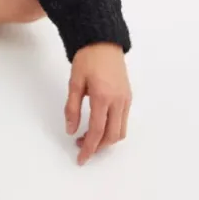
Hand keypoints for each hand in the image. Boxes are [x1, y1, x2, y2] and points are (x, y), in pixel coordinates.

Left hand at [64, 42, 131, 165]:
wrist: (103, 41)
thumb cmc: (87, 58)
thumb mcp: (74, 82)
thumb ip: (72, 107)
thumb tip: (70, 130)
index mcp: (103, 97)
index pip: (97, 131)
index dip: (89, 147)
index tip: (81, 158)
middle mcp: (118, 101)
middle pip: (112, 136)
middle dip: (97, 146)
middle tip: (81, 147)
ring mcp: (126, 99)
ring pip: (121, 131)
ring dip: (106, 140)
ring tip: (88, 137)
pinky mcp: (128, 96)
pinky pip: (123, 120)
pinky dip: (113, 129)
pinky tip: (99, 125)